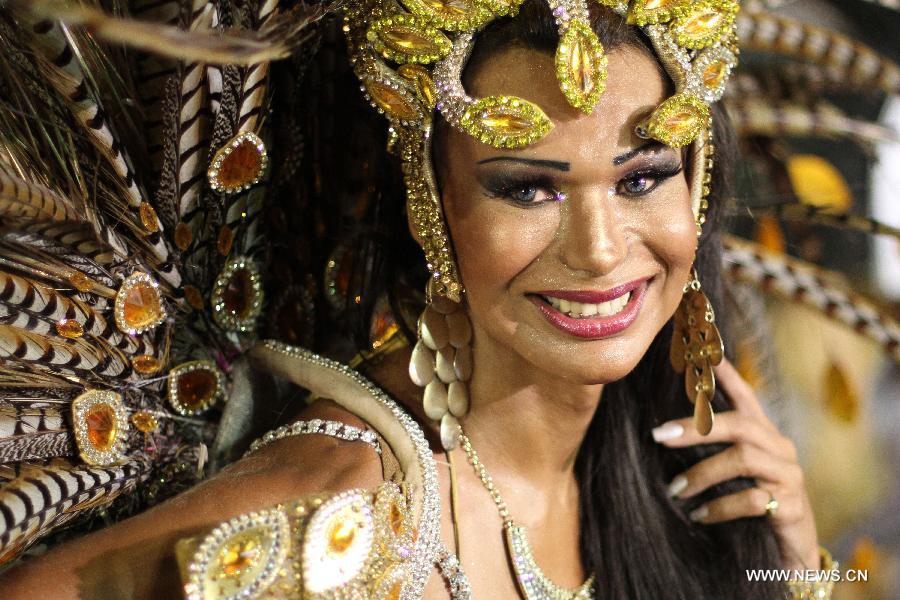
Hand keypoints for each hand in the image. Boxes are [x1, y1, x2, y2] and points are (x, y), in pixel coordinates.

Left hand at [651, 359, 820, 569]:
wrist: (789, 555)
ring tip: (675, 490)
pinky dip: (720, 506)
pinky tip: (699, 516)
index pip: (745, 397)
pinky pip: (753, 499)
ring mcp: (789, 477)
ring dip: (702, 474)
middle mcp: (780, 449)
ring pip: (743, 459)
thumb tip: (660, 433)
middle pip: (739, 425)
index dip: (725, 375)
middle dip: (696, 428)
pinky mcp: (792, 508)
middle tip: (658, 437)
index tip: (704, 353)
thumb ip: (709, 452)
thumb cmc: (750, 509)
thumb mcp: (730, 476)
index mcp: (763, 436)